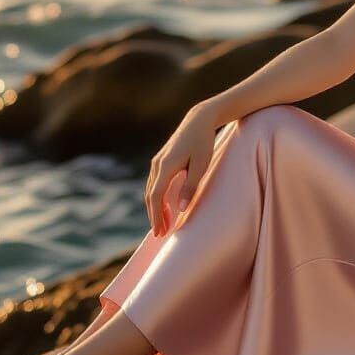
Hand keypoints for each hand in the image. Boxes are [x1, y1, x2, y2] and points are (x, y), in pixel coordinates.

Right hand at [145, 106, 217, 236]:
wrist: (199, 119)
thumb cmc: (203, 141)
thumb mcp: (201, 165)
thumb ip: (190, 187)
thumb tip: (181, 210)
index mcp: (166, 166)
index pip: (156, 197)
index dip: (157, 216)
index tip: (160, 232)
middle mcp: (157, 164)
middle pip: (151, 195)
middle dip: (155, 216)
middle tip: (160, 234)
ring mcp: (158, 161)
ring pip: (151, 190)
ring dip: (156, 208)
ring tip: (164, 224)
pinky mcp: (161, 159)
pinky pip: (155, 182)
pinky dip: (157, 197)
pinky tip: (165, 205)